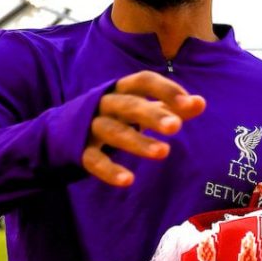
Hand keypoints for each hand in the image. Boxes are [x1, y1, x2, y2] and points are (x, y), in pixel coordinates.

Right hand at [83, 70, 205, 186]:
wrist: (60, 131)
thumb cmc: (113, 116)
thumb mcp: (140, 108)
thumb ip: (170, 106)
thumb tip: (201, 103)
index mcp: (122, 89)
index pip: (144, 80)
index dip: (166, 89)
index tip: (191, 104)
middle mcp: (105, 104)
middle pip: (129, 105)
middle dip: (153, 115)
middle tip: (176, 127)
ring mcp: (90, 126)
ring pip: (113, 131)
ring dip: (137, 141)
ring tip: (164, 152)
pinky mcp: (80, 150)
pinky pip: (94, 159)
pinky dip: (110, 170)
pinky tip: (128, 180)